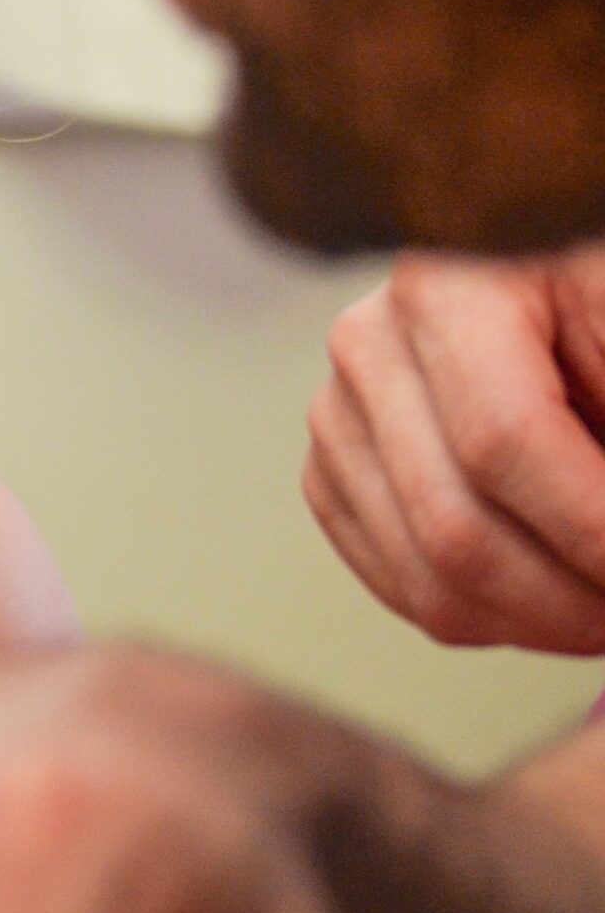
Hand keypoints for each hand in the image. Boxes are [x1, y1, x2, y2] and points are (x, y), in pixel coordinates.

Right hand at [304, 246, 604, 651]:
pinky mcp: (334, 470)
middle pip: (456, 530)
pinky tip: (564, 588)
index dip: (595, 531)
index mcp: (445, 289)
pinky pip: (406, 587)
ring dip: (548, 624)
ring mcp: (337, 412)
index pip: (504, 442)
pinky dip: (501, 619)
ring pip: (430, 580)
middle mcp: (367, 347)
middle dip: (577, 602)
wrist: (562, 290)